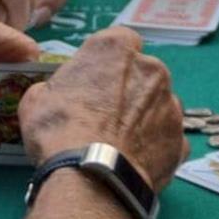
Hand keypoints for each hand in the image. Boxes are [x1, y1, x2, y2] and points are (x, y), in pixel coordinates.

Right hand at [19, 28, 187, 189]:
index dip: (107, 61)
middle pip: (143, 73)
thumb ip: (56, 88)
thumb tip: (58, 96)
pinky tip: (134, 163)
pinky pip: (167, 140)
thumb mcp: (37, 99)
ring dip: (144, 118)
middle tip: (105, 115)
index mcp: (115, 49)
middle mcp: (152, 69)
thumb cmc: (59, 130)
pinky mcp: (181, 141)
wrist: (91, 177)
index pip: (119, 41)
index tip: (95, 80)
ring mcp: (172, 106)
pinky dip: (154, 148)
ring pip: (158, 106)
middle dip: (129, 89)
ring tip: (120, 144)